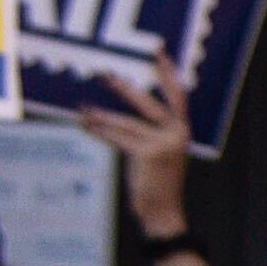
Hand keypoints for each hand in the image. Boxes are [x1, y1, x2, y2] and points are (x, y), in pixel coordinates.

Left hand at [75, 63, 195, 238]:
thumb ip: (149, 133)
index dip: (168, 74)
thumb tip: (113, 116)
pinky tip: (86, 125)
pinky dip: (100, 132)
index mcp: (182, 130)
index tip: (158, 53)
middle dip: (123, 89)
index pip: (178, 96)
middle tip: (105, 74)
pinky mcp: (147, 154)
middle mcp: (176, 134)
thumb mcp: (161, 154)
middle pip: (147, 104)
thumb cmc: (158, 185)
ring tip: (84, 109)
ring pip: (126, 123)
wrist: (163, 213)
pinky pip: (118, 138)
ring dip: (102, 116)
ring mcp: (163, 144)